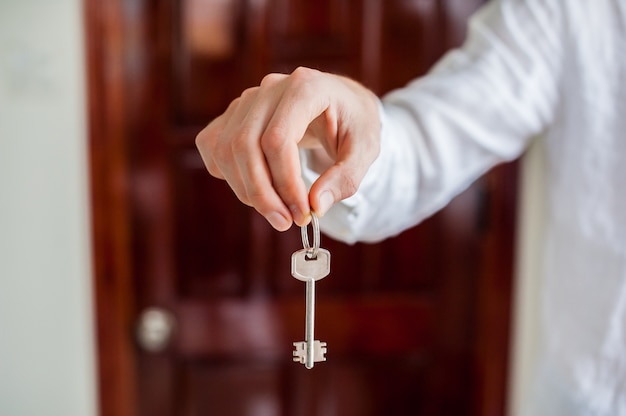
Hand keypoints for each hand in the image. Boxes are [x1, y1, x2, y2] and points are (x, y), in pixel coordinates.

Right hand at [195, 67, 380, 230]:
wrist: (341, 103)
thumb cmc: (354, 124)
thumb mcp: (366, 149)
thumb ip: (345, 178)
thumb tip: (315, 206)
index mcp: (306, 87)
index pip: (278, 139)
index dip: (285, 183)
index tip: (302, 214)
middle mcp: (271, 87)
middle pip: (245, 145)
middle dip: (262, 193)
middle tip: (285, 222)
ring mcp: (248, 98)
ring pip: (226, 149)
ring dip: (246, 190)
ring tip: (276, 211)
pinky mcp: (234, 113)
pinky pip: (213, 146)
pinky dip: (228, 175)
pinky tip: (255, 188)